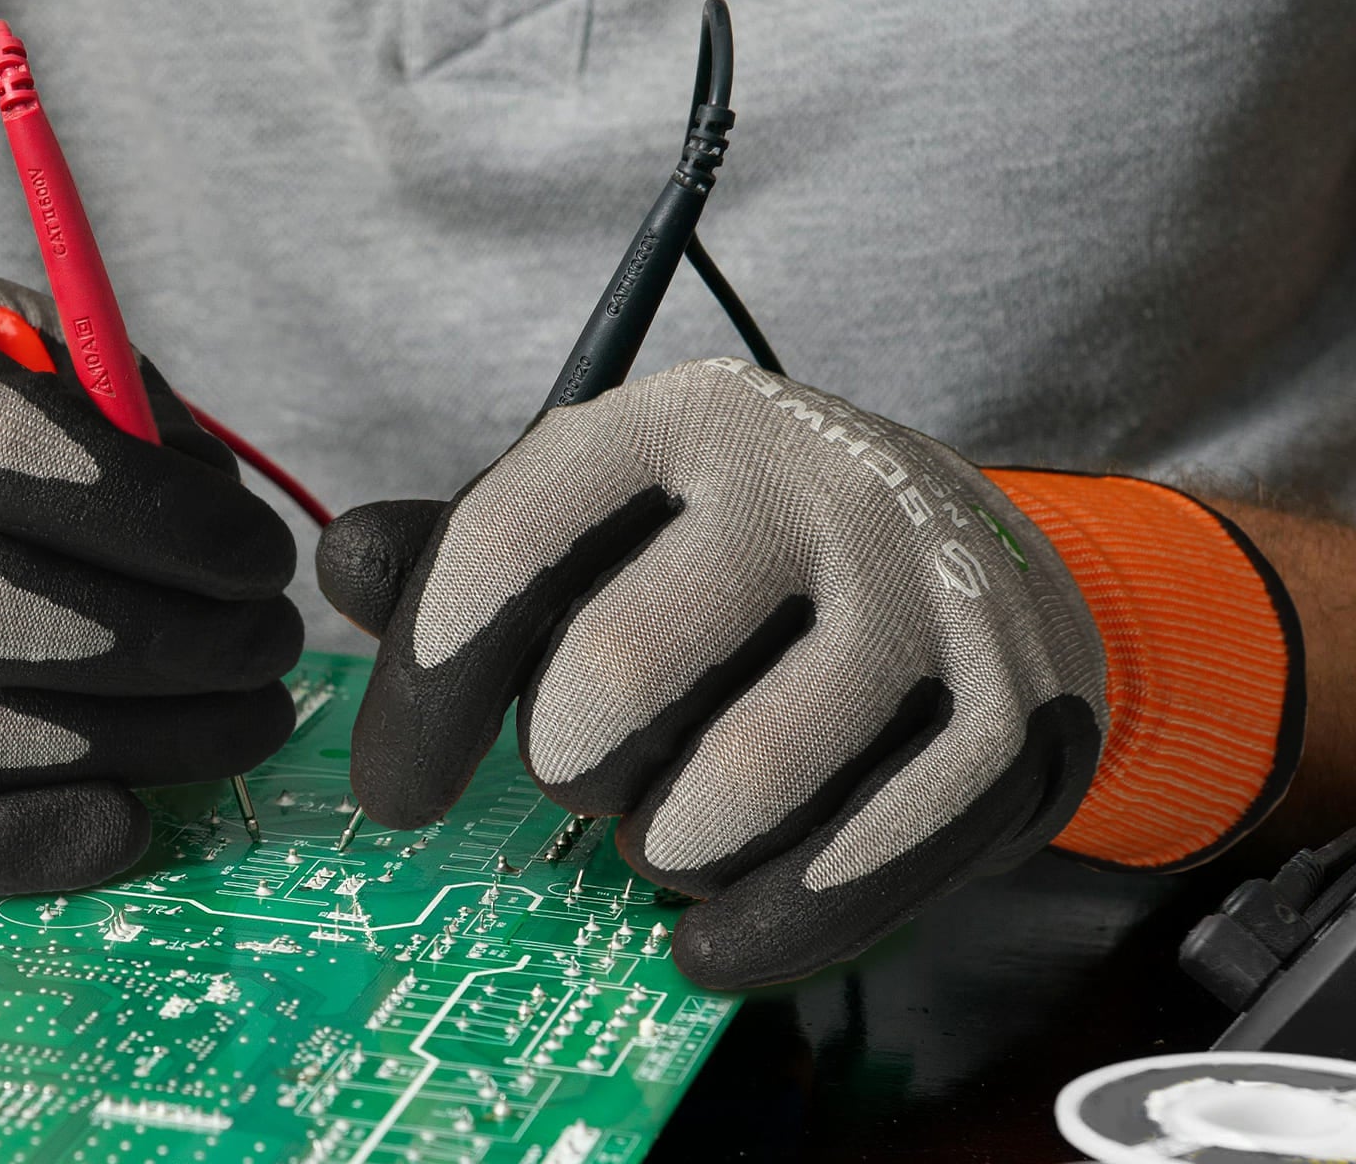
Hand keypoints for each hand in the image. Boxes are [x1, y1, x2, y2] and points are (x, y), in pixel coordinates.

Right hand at [0, 268, 301, 893]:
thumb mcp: (31, 351)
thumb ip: (122, 415)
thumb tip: (219, 525)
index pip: (7, 459)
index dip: (155, 519)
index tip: (262, 557)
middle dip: (157, 647)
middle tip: (268, 647)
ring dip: (127, 746)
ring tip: (242, 722)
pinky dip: (23, 845)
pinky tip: (132, 823)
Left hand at [318, 357, 1297, 987]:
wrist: (976, 560)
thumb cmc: (734, 557)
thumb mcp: (605, 518)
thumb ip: (467, 550)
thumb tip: (342, 562)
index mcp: (682, 421)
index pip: (507, 544)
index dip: (425, 688)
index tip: (394, 794)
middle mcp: (810, 482)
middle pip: (610, 677)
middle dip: (567, 768)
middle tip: (585, 778)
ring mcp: (926, 594)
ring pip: (738, 786)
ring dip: (666, 849)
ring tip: (664, 831)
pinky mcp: (1013, 711)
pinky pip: (859, 865)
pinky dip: (763, 929)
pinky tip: (713, 935)